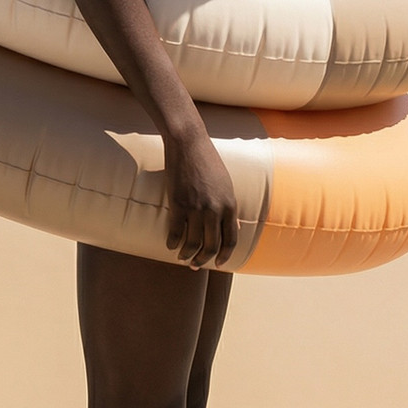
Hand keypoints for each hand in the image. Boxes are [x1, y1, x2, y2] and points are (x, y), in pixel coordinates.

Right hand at [164, 131, 238, 269]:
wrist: (189, 143)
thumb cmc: (208, 161)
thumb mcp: (226, 184)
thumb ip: (229, 207)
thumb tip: (237, 227)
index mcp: (230, 204)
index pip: (231, 239)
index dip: (225, 255)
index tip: (219, 264)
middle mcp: (215, 209)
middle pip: (212, 245)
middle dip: (204, 259)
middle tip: (196, 264)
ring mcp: (196, 207)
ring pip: (193, 243)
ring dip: (188, 255)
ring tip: (183, 257)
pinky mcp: (178, 203)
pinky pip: (176, 231)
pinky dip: (173, 242)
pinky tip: (171, 245)